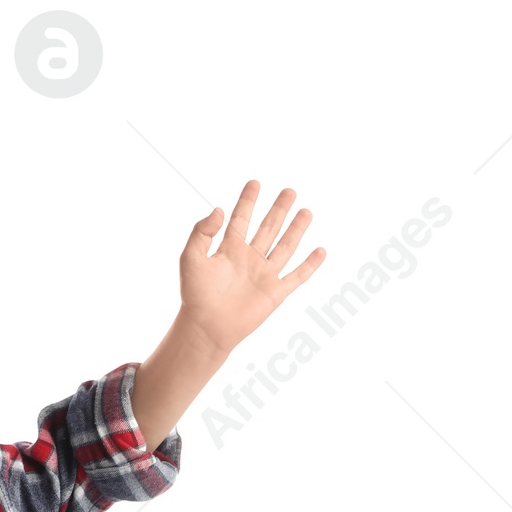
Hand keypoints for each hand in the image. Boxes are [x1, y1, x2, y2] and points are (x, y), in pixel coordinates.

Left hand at [177, 180, 325, 354]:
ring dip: (296, 229)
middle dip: (278, 210)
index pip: (241, 219)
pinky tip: (321, 251)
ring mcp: (264, 275)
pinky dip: (310, 264)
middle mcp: (249, 260)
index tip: (254, 183)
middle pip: (268, 228)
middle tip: (289, 191)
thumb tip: (219, 209)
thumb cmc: (194, 296)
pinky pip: (297, 276)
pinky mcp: (275, 293)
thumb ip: (201, 232)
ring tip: (305, 211)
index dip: (247, 201)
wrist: (206, 329)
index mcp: (229, 250)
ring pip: (284, 247)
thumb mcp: (190, 258)